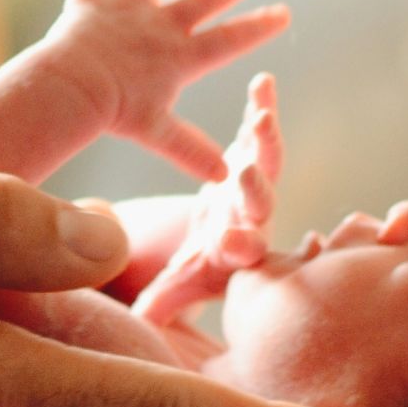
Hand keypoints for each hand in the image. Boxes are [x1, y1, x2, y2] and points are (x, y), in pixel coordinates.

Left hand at [42, 0, 288, 181]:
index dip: (257, 27)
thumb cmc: (116, 114)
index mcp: (180, 55)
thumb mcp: (158, 134)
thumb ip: (190, 150)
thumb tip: (224, 178)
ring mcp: (128, 7)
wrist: (77, 90)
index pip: (229, 40)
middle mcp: (160, 24)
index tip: (283, 13)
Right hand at [134, 73, 284, 326]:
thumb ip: (160, 305)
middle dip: (253, 189)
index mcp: (235, 254)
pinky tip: (263, 82)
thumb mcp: (174, 290)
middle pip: (259, 205)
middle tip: (245, 175)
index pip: (241, 253)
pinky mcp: (249, 157)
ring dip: (264, 141)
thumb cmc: (195, 270)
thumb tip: (141, 325)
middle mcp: (252, 219)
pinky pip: (258, 132)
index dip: (240, 248)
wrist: (217, 244)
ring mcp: (254, 186)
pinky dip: (261, 107)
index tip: (233, 244)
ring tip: (261, 116)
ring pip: (266, 164)